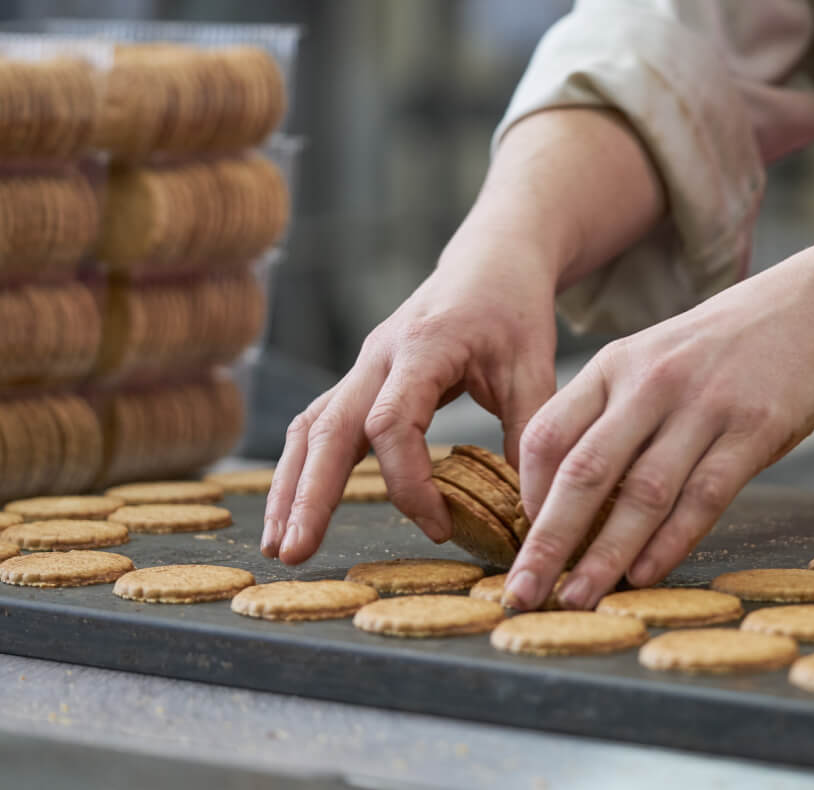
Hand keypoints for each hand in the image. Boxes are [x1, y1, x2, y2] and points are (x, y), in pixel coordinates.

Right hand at [261, 233, 557, 562]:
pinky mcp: (361, 378)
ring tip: (276, 545)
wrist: (491, 260)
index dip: (410, 482)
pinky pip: (318, 423)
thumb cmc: (514, 308)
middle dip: (309, 494)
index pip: (392, 424)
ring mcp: (363, 366)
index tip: (443, 525)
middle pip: (329, 427)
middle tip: (293, 553)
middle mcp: (379, 355)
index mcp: (422, 347)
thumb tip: (532, 513)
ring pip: (310, 426)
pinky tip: (291, 511)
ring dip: (289, 486)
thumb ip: (531, 433)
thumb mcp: (536, 365)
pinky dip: (301, 467)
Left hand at [500, 252, 813, 609]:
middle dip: (548, 541)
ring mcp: (703, 407)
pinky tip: (646, 574)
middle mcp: (649, 384)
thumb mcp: (651, 361)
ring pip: (641, 494)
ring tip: (581, 599)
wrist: (810, 307)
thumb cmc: (720, 348)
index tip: (522, 540)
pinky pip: (704, 496)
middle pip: (583, 472)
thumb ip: (611, 415)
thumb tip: (568, 495)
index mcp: (613, 366)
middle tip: (523, 593)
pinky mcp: (753, 430)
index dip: (528, 494)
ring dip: (606, 555)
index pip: (547, 434)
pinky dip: (671, 542)